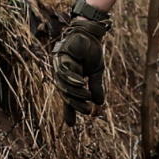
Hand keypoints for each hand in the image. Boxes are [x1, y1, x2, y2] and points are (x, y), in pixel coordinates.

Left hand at [52, 1, 110, 119]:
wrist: (91, 33)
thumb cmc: (92, 51)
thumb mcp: (96, 72)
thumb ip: (96, 88)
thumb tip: (99, 105)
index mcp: (71, 79)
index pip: (69, 98)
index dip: (70, 111)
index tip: (71, 126)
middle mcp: (63, 75)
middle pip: (66, 94)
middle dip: (75, 105)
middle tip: (87, 111)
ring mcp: (60, 67)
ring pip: (64, 85)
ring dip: (76, 93)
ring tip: (87, 99)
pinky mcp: (60, 57)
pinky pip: (64, 72)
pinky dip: (72, 79)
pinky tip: (81, 84)